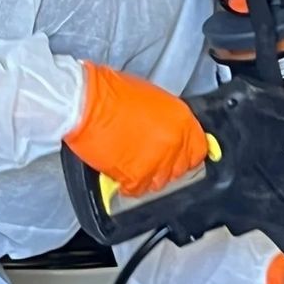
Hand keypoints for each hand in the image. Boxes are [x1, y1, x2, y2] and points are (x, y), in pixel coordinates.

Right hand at [63, 62, 208, 198]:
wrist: (85, 102)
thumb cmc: (110, 93)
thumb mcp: (151, 98)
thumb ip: (166, 120)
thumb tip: (169, 133)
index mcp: (181, 120)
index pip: (198, 150)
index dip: (186, 156)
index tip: (177, 158)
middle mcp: (174, 142)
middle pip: (179, 170)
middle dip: (164, 167)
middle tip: (147, 160)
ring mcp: (157, 161)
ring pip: (160, 183)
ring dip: (146, 177)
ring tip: (131, 164)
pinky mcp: (136, 175)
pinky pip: (138, 190)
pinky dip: (128, 185)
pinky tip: (120, 173)